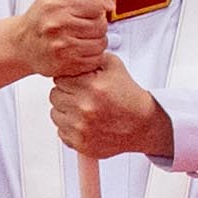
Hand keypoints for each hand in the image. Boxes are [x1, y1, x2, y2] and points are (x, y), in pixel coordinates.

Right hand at [23, 0, 121, 82]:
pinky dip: (91, 56)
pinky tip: (79, 50)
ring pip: (101, 43)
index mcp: (57, 4)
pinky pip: (95, 60)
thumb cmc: (42, 17)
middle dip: (96, 25)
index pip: (97, 5)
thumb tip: (109, 6)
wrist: (21, 43)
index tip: (87, 11)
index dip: (95, 8)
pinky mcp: (64, 64)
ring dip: (95, 41)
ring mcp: (61, 46)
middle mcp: (57, 25)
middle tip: (83, 26)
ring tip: (80, 38)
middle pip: (101, 25)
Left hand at [49, 63, 176, 161]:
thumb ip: (93, 57)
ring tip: (85, 110)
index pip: (60, 78)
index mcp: (93, 86)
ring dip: (66, 111)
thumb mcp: (116, 68)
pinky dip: (70, 128)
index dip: (70, 79)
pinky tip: (86, 123)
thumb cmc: (129, 98)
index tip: (80, 83)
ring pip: (55, 114)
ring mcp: (81, 126)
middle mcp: (85, 107)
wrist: (143, 126)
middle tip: (84, 97)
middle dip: (67, 94)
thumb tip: (75, 55)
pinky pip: (60, 132)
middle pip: (54, 95)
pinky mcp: (80, 142)